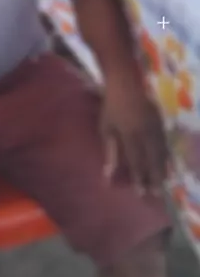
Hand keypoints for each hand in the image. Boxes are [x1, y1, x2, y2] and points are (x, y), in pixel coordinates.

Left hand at [100, 77, 170, 195]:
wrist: (126, 83)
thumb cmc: (111, 106)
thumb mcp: (106, 128)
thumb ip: (110, 151)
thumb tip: (108, 173)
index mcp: (130, 134)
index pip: (136, 161)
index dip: (139, 177)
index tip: (141, 192)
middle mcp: (145, 132)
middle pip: (152, 159)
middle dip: (154, 177)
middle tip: (157, 193)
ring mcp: (155, 127)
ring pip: (162, 151)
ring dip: (163, 168)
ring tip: (165, 183)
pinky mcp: (160, 122)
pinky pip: (166, 142)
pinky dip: (168, 155)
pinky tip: (170, 165)